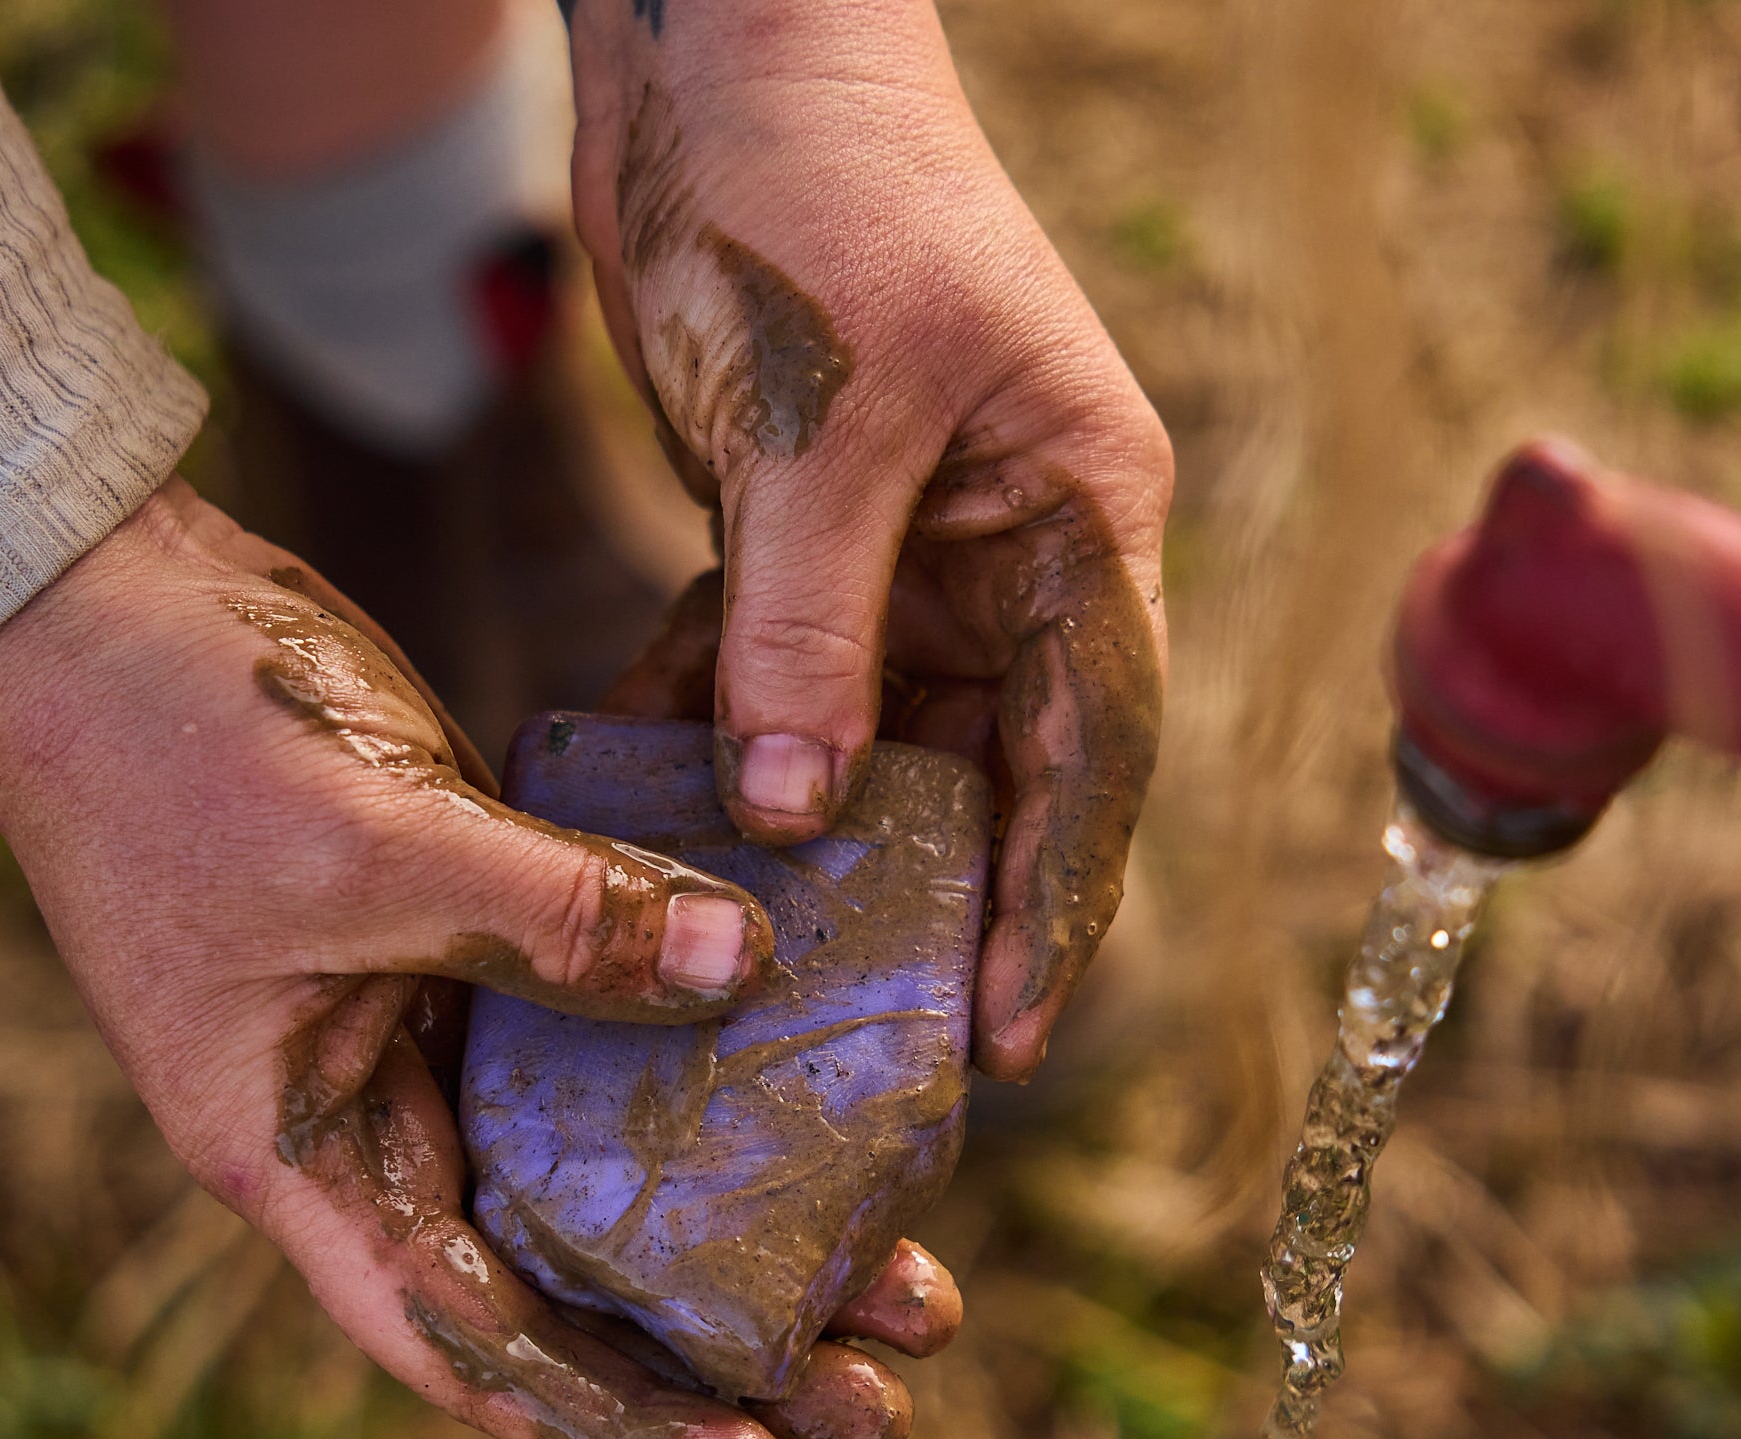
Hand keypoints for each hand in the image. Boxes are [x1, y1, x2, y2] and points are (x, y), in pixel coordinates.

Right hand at [0, 480, 961, 1438]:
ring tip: (898, 1275)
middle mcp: (369, 1126)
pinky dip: (698, 1073)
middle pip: (558, 1290)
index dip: (608, 1427)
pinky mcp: (471, 948)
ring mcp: (421, 1037)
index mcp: (303, 1157)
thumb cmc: (171, 737)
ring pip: (598, 1179)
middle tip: (882, 1392)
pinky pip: (601, 1042)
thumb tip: (746, 970)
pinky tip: (818, 1090)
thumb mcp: (365, 846)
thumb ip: (555, 918)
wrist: (99, 598)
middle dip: (715, 1358)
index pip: (466, 1347)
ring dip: (737, 1228)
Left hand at [568, 0, 1171, 1078]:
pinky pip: (768, 673)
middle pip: (990, 768)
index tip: (1006, 1028)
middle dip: (937, 899)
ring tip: (754, 963)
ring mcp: (904, 548)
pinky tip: (647, 807)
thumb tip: (797, 813)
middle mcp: (1009, 551)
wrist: (712, 49)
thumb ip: (808, 624)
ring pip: (871, 736)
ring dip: (810, 835)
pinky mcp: (801, 536)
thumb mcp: (820, 422)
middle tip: (876, 1038)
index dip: (1056, 900)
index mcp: (1075, 516)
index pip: (1093, 748)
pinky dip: (712, 734)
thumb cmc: (810, 188)